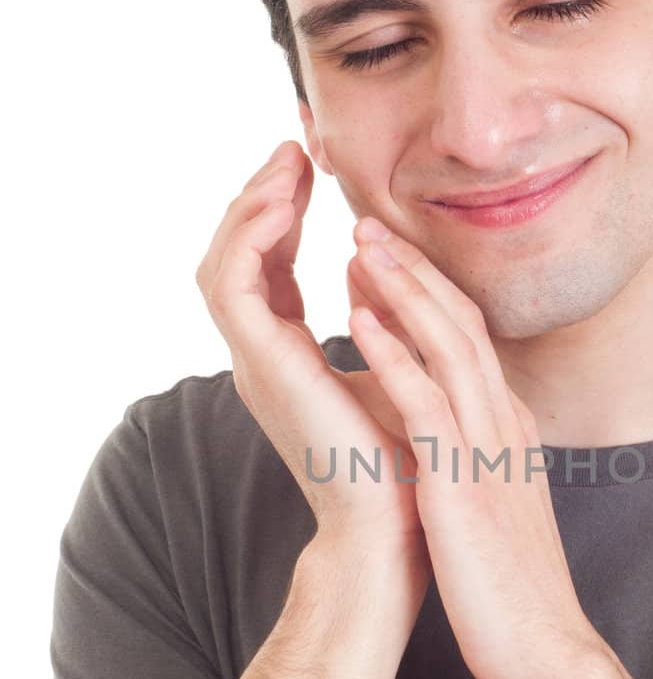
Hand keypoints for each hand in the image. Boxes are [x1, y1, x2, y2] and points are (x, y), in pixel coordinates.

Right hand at [195, 142, 430, 596]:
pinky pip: (234, 285)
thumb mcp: (389, 367)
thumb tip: (368, 262)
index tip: (311, 165)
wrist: (395, 530)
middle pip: (236, 256)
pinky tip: (286, 204)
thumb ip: (371, 315)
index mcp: (287, 357)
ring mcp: (256, 363)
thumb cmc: (404, 462)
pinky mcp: (263, 366)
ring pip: (223, 263)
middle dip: (261, 197)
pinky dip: (252, 239)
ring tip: (287, 164)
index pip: (268, 266)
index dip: (283, 211)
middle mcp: (261, 357)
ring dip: (251, 207)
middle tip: (294, 148)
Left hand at [346, 217, 599, 678]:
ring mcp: (487, 450)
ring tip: (361, 244)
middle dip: (415, 269)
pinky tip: (361, 319)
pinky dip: (395, 355)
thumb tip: (449, 435)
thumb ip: (480, 457)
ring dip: (403, 290)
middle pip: (461, 324)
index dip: (430, 293)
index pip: (471, 341)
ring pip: (447, 347)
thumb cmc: (513, 587)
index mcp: (510, 427)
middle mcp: (503, 424)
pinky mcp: (462, 483)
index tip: (389, 260)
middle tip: (370, 223)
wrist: (545, 645)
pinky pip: (425, 404)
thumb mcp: (499, 502)